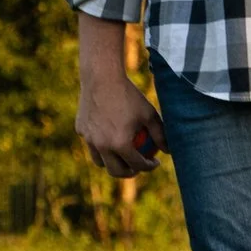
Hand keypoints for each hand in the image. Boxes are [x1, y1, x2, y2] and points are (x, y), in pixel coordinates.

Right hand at [75, 17, 163, 178]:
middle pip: (116, 171)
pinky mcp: (80, 130)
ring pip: (100, 161)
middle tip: (137, 167)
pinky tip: (109, 136)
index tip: (154, 162)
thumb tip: (169, 151)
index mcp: (120, 144)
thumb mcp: (149, 113)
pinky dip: (100, 145)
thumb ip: (160, 134)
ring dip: (112, 163)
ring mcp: (89, 139)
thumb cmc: (129, 95)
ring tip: (121, 158)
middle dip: (129, 173)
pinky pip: (91, 143)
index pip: (137, 165)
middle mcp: (102, 146)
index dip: (149, 167)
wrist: (101, 77)